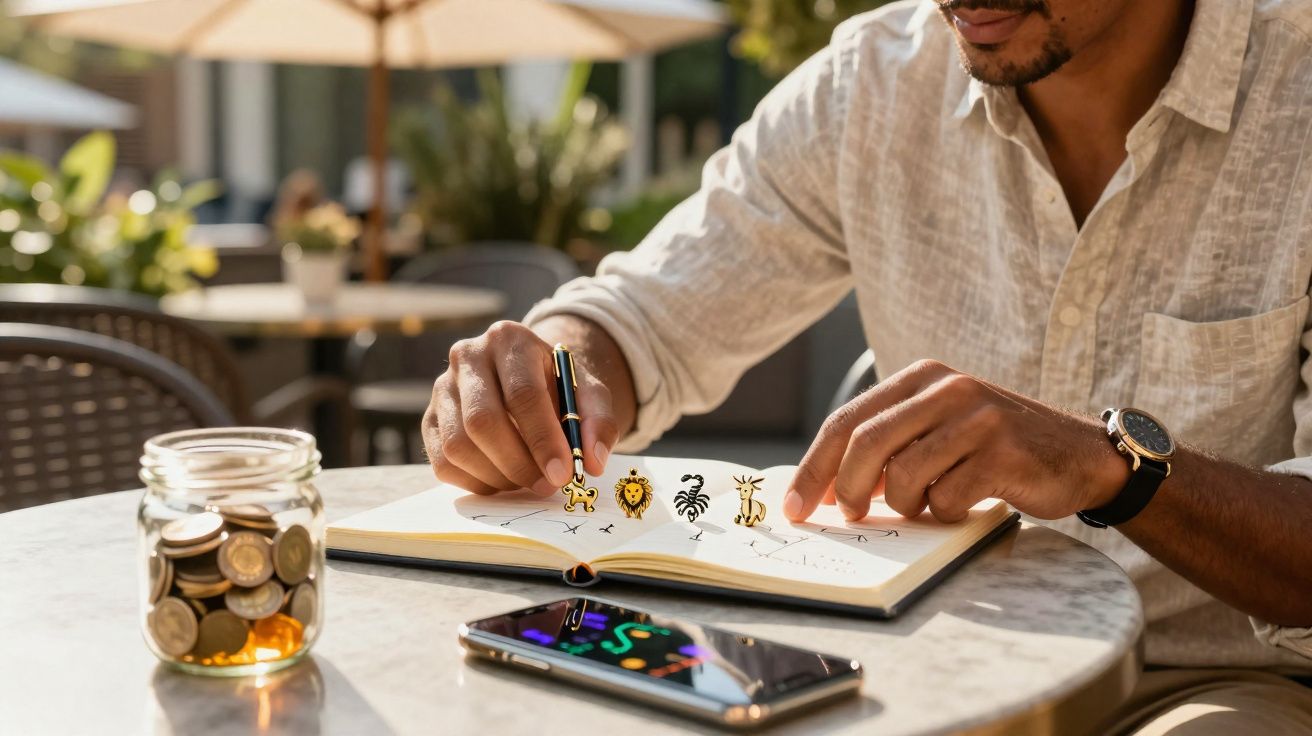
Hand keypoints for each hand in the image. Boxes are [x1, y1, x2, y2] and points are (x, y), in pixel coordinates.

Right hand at [422, 320, 620, 495]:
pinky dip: (476, 482)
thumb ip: (599, 422)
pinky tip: (503, 479)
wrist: (527, 378)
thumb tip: (593, 462)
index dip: (543, 439)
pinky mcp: (429, 419)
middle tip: (547, 485)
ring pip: (458, 446)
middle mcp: (468, 356)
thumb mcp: (588, 393)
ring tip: (527, 480)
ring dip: (497, 476)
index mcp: (509, 339)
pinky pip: (443, 463)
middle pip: (483, 421)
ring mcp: (442, 387)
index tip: (562, 473)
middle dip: (518, 463)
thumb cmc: (558, 387)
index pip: (522, 394)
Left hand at [783, 359, 1128, 522]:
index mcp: (921, 377)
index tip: (794, 506)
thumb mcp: (938, 428)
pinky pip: (946, 499)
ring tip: (927, 503)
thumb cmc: (993, 449)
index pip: (847, 421)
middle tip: (850, 517)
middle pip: (866, 445)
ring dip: (905, 505)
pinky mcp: (1002, 452)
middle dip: (846, 490)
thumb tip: (821, 489)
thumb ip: (888, 445)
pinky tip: (963, 505)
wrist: (1080, 455)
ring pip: (903, 477)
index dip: (813, 467)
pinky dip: (944, 515)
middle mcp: (947, 388)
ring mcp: (977, 418)